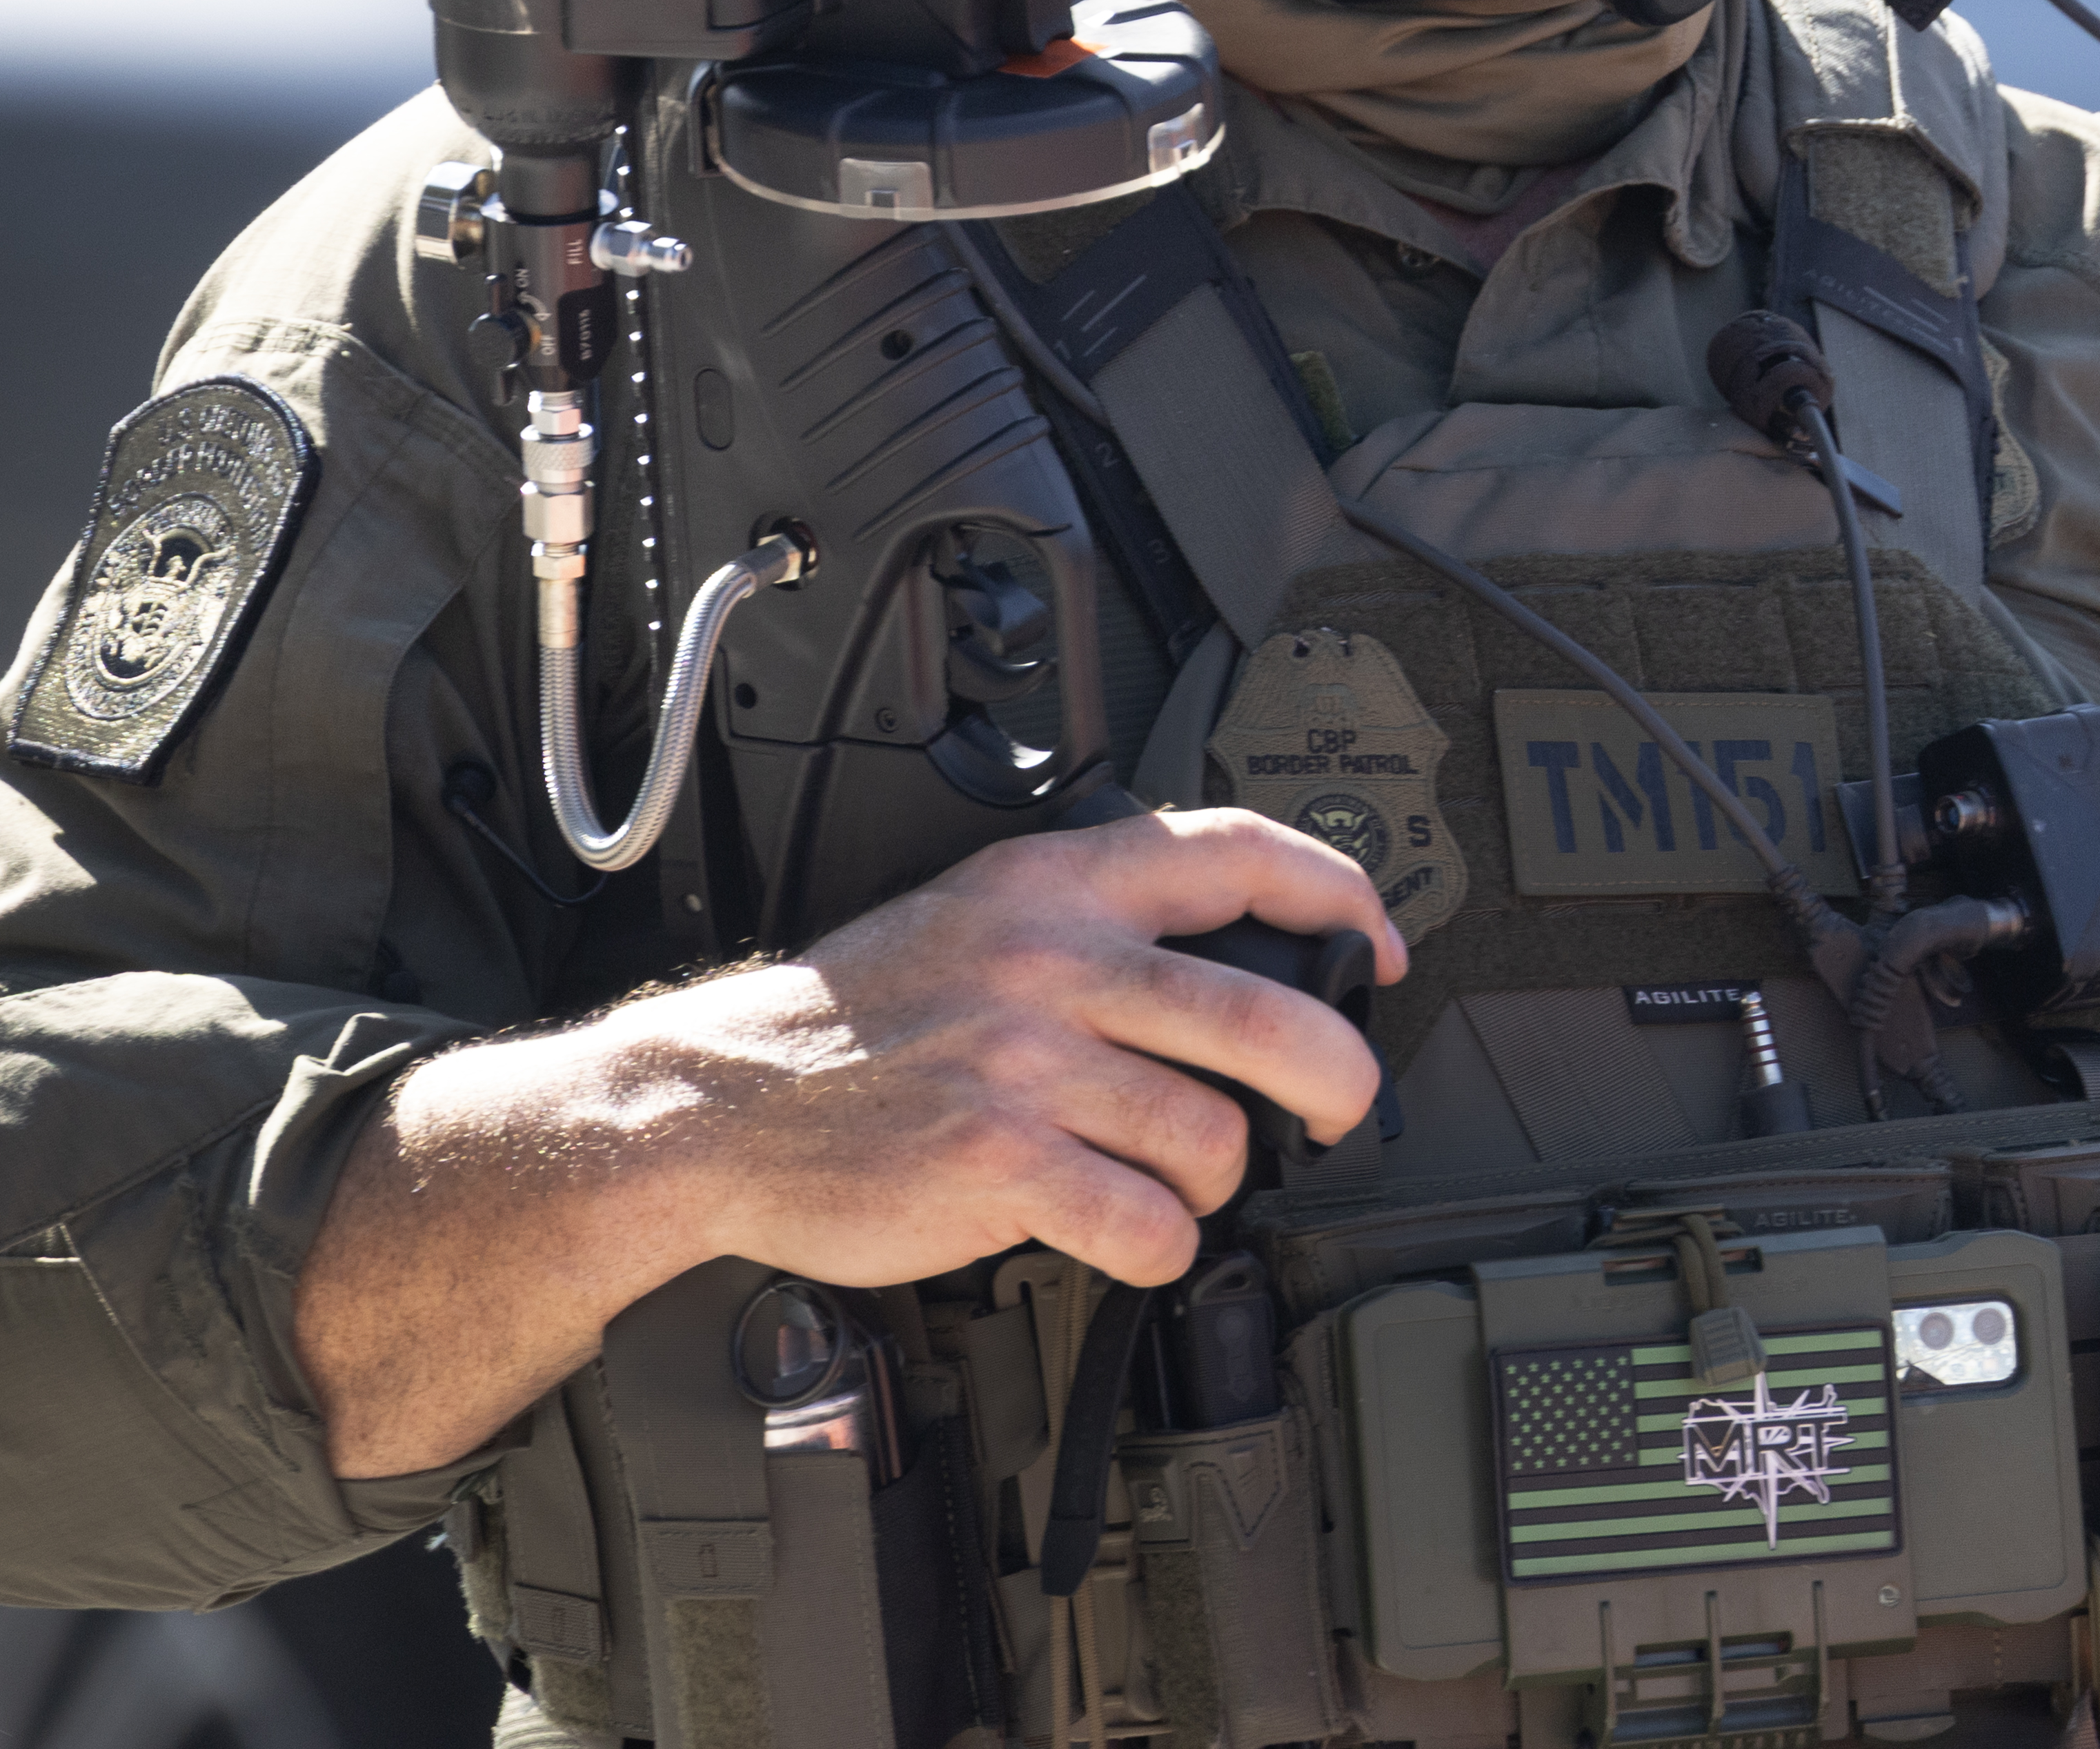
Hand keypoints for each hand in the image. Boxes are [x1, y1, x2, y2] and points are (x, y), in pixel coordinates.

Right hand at [643, 802, 1401, 1290]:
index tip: (1378, 944)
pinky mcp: (998, 1164)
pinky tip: (1135, 1237)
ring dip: (1217, 1180)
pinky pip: (1146, 1222)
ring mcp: (1026, 1065)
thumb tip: (1235, 956)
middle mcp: (1050, 963)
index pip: (1237, 854)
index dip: (1338, 893)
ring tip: (1177, 1183)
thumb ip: (1094, 919)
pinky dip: (1161, 1246)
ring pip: (1214, 1135)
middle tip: (1341, 1106)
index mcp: (1054, 884)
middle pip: (1264, 1017)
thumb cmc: (858, 1021)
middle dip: (1337, 1077)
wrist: (721, 1102)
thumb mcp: (978, 914)